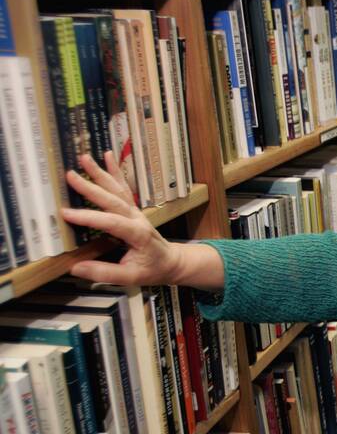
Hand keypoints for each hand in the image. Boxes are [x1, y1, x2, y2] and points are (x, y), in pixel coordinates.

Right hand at [60, 152, 184, 285]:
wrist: (172, 262)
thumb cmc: (153, 269)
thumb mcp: (131, 277)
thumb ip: (105, 273)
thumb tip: (76, 268)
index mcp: (139, 234)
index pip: (112, 222)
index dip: (90, 218)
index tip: (67, 213)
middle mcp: (137, 218)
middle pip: (113, 200)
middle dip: (91, 187)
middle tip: (70, 176)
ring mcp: (135, 211)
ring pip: (117, 190)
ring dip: (101, 173)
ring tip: (85, 158)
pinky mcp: (132, 209)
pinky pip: (123, 188)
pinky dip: (114, 172)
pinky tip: (107, 156)